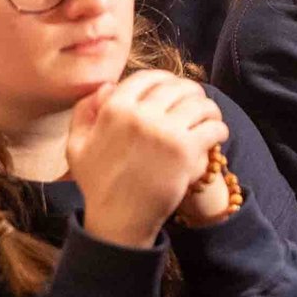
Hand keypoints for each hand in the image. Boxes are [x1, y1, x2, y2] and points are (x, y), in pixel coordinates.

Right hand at [66, 72, 229, 248]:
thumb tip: (106, 86)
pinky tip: (217, 136)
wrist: (118, 219)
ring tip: (210, 119)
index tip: (174, 90)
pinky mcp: (185, 150)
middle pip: (179, 88)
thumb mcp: (77, 146)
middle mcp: (140, 115)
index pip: (149, 77)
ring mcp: (164, 131)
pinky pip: (213, 127)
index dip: (166, 80)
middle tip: (197, 104)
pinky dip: (219, 129)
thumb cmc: (98, 183)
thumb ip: (85, 112)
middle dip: (192, 93)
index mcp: (114, 109)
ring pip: (201, 104)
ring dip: (210, 110)